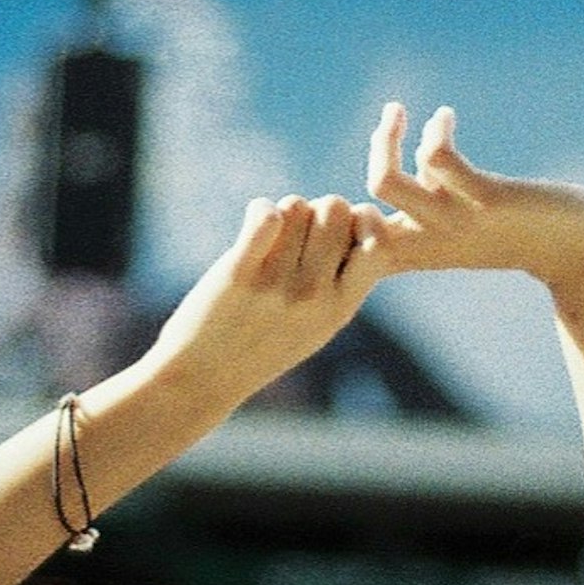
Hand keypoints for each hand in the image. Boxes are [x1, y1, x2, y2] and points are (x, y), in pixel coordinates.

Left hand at [146, 194, 389, 407]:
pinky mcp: (239, 275)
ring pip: (297, 206)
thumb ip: (345, 281)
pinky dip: (260, 209)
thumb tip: (369, 218)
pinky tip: (253, 223)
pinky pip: (266, 216)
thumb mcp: (319, 324)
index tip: (341, 227)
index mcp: (341, 308)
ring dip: (283, 213)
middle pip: (336, 209)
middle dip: (316, 210)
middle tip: (297, 232)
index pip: (379, 242)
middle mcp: (315, 296)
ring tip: (270, 237)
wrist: (204, 378)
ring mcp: (277, 286)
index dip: (363, 220)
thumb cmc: (264, 343)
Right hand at [363, 104, 583, 286]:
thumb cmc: (513, 233)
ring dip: (386, 136)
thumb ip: (426, 204)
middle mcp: (426, 242)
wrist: (576, 249)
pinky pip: (437, 157)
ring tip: (399, 111)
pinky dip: (434, 130)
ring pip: (384, 181)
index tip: (355, 172)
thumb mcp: (456, 227)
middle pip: (352, 214)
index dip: (330, 221)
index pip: (349, 246)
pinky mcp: (484, 201)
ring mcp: (453, 222)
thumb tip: (408, 168)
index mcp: (413, 253)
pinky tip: (447, 119)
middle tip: (386, 123)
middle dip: (362, 164)